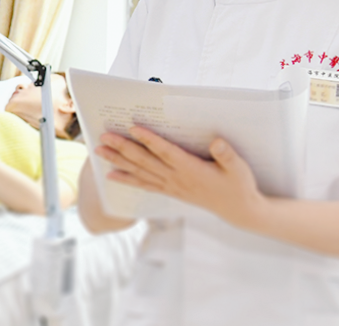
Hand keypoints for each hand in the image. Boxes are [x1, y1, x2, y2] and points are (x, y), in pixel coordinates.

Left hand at [95, 126, 263, 227]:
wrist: (237, 210)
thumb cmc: (238, 185)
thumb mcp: (239, 169)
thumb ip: (227, 155)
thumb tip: (217, 142)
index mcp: (192, 170)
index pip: (166, 152)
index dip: (149, 140)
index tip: (133, 128)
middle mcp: (177, 179)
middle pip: (145, 161)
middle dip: (123, 148)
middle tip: (104, 136)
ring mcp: (171, 186)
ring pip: (140, 172)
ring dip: (118, 161)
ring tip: (99, 151)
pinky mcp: (170, 191)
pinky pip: (144, 185)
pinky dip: (126, 179)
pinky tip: (111, 175)